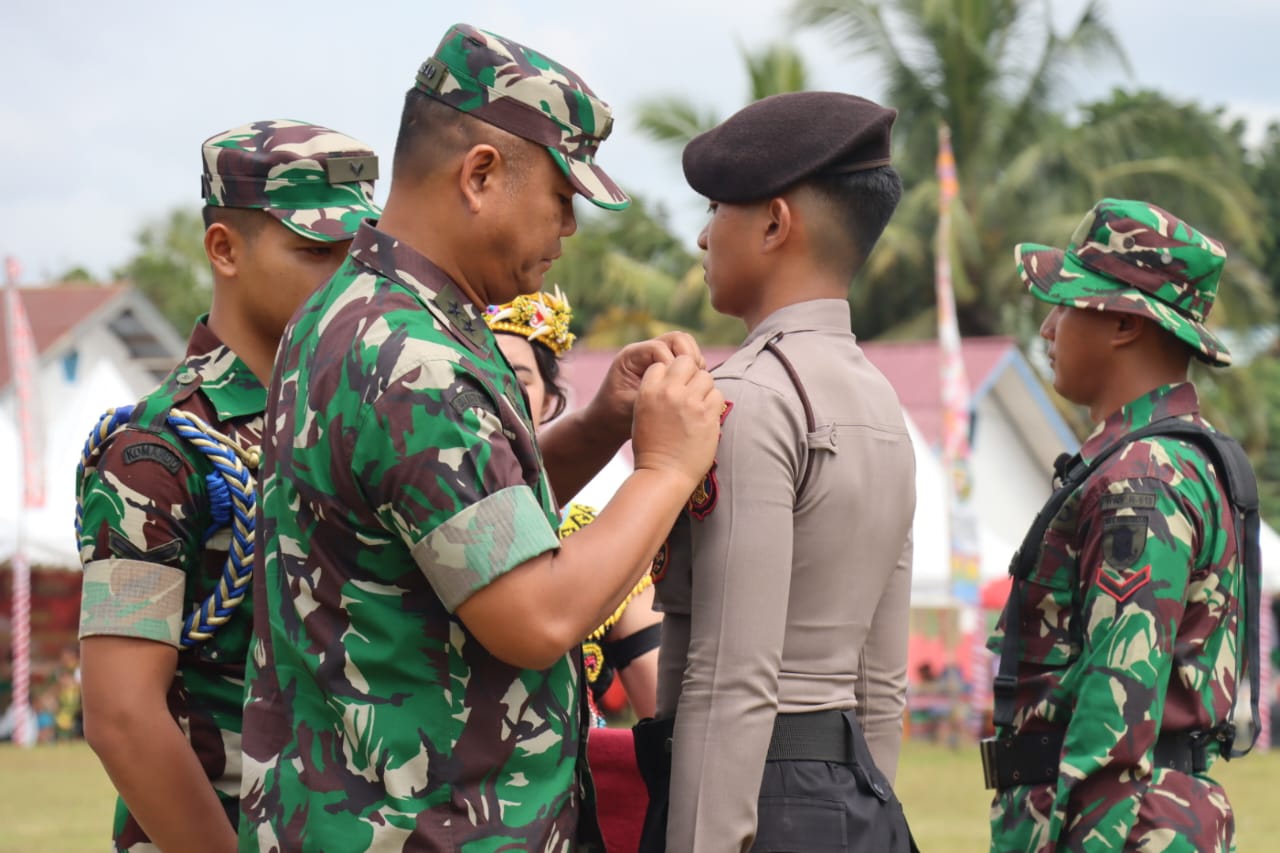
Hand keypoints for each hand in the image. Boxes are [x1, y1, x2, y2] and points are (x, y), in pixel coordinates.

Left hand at [585, 332, 705, 445]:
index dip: (672, 364)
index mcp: (631, 356)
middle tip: (692, 378)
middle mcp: (643, 351)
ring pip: (684, 345)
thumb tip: (676, 392)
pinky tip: (692, 386)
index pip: (659, 348)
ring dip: (693, 361)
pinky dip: (692, 368)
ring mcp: (655, 357)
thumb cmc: (615, 416)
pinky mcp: (664, 365)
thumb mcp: (631, 407)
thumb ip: (652, 396)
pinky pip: (685, 358)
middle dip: (688, 356)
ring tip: (693, 382)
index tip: (676, 386)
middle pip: (677, 338)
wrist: (607, 421)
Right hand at [632, 355, 722, 487]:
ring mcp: (689, 402)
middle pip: (686, 362)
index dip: (670, 374)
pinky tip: (706, 416)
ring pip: (705, 376)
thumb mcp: (642, 413)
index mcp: (648, 391)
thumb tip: (674, 378)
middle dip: (690, 373)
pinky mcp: (707, 415)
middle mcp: (668, 392)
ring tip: (699, 406)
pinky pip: (717, 394)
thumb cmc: (651, 447)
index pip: (663, 363)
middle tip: (691, 391)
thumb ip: (656, 392)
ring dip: (704, 388)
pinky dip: (714, 403)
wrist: (663, 474)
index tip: (673, 388)